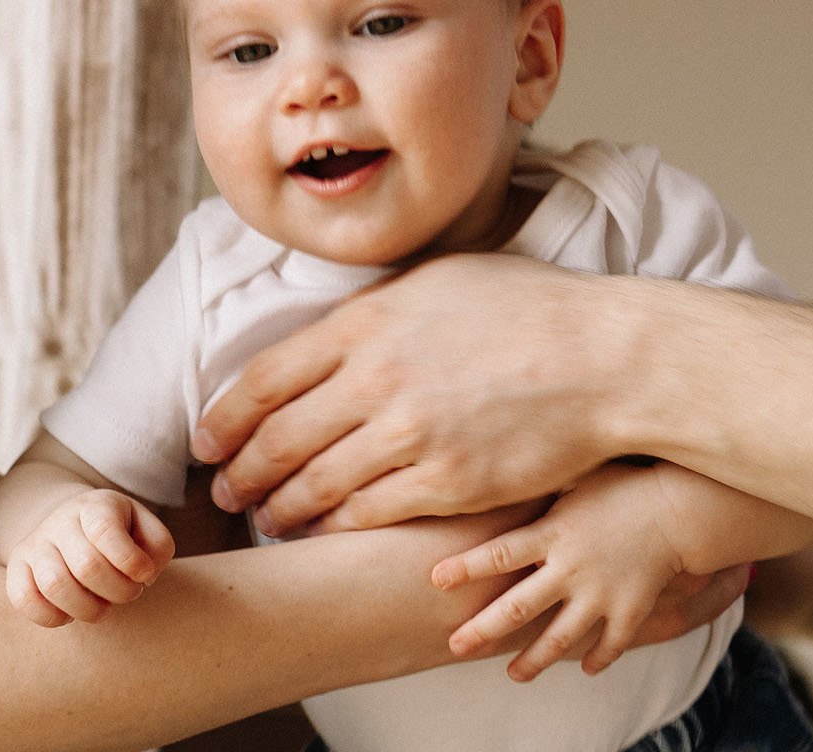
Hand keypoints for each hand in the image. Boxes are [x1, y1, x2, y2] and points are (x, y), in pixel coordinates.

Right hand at [4, 487, 174, 626]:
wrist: (73, 526)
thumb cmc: (120, 535)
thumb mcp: (146, 530)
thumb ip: (158, 547)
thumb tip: (143, 574)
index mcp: (96, 506)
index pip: (105, 530)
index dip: (130, 561)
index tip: (144, 575)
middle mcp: (61, 521)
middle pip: (87, 565)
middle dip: (118, 591)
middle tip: (130, 593)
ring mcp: (35, 543)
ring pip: (55, 585)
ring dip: (90, 609)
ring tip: (103, 605)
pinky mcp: (16, 568)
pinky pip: (24, 600)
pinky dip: (53, 617)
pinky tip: (71, 612)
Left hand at [191, 252, 638, 532]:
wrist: (604, 357)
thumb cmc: (531, 309)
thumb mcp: (440, 281)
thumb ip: (378, 309)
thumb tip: (335, 328)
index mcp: (366, 322)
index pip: (265, 378)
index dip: (224, 417)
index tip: (208, 439)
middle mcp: (374, 378)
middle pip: (278, 440)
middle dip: (240, 473)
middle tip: (225, 491)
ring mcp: (408, 434)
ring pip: (314, 485)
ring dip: (279, 508)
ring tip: (267, 519)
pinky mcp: (444, 483)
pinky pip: (365, 514)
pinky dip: (333, 526)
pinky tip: (322, 530)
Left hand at [431, 462, 787, 681]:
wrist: (680, 506)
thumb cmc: (625, 481)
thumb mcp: (577, 476)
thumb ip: (542, 486)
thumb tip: (502, 465)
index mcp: (554, 532)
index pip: (498, 553)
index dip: (465, 568)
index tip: (435, 579)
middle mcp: (570, 568)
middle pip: (517, 607)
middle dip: (483, 629)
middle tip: (455, 645)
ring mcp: (600, 594)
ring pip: (559, 637)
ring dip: (533, 660)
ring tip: (514, 674)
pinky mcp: (630, 610)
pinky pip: (610, 644)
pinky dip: (597, 658)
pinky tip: (585, 668)